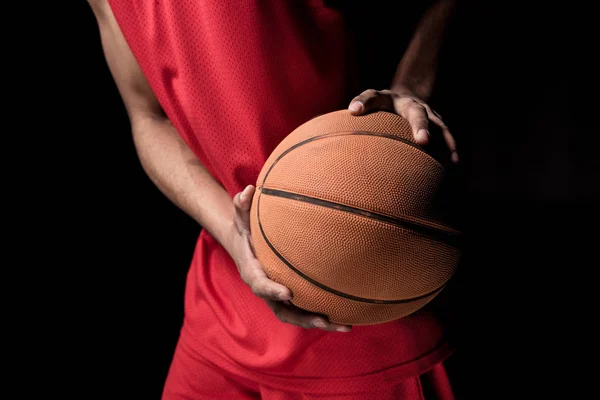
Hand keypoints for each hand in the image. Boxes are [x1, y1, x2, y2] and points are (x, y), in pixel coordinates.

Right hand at [230, 185, 351, 331]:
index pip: (259, 284)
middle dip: (303, 317)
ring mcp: (278, 296)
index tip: (288, 292)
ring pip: (298, 315)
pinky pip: (306, 309)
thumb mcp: (241, 218)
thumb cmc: (246, 230)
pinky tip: (351, 315)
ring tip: (346, 326)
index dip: (272, 290)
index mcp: (252, 272)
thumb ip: (243, 206)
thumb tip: (249, 190)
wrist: (245, 245)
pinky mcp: (290, 297)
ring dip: (320, 323)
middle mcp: (266, 289)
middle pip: (282, 310)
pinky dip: (325, 314)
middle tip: (322, 319)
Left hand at [348, 89, 458, 162]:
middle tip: (423, 141)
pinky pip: (445, 137)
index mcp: (389, 99)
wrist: (406, 97)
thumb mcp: (372, 102)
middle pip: (418, 114)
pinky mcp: (437, 125)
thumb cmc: (383, 106)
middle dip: (421, 126)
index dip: (365, 102)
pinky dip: (450, 149)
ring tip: (450, 159)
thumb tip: (351, 113)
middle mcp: (413, 105)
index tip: (354, 109)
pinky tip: (453, 164)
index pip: (374, 97)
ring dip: (445, 141)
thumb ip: (362, 106)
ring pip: (439, 126)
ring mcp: (429, 114)